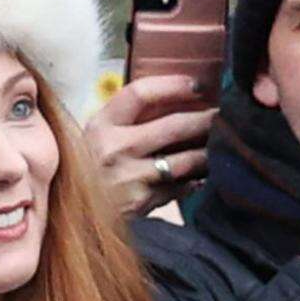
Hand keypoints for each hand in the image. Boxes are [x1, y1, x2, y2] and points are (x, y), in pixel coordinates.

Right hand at [85, 74, 216, 219]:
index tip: (197, 85)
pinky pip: (181, 186)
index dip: (173, 86)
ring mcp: (130, 178)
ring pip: (185, 160)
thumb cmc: (93, 169)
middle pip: (173, 126)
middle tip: (223, 116)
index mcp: (101, 125)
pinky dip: (196, 179)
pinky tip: (202, 174)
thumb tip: (178, 100)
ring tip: (222, 144)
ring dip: (208, 152)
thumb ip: (128, 118)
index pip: (140, 94)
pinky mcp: (143, 202)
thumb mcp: (99, 137)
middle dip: (205, 120)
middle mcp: (114, 149)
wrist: (76, 215)